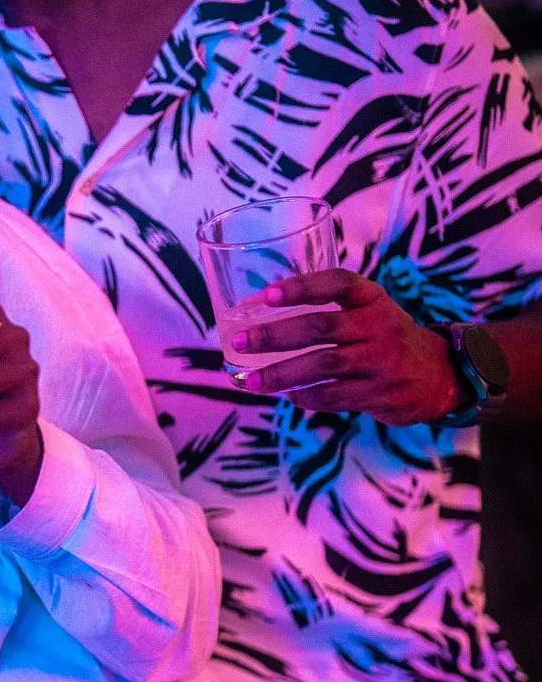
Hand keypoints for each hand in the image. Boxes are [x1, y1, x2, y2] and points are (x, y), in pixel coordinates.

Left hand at [230, 269, 461, 422]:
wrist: (442, 374)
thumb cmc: (386, 338)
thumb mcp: (369, 313)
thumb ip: (328, 311)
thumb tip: (257, 314)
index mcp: (373, 300)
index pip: (338, 284)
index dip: (302, 287)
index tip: (266, 294)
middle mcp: (379, 326)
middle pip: (320, 328)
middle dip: (275, 335)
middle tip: (240, 342)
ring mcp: (382, 362)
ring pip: (322, 366)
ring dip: (281, 374)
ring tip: (251, 381)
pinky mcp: (381, 394)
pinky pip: (333, 396)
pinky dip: (305, 397)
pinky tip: (288, 395)